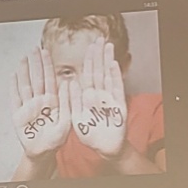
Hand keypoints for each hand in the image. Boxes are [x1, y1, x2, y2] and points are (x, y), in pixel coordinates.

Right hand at [11, 49, 70, 159]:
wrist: (43, 152)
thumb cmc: (57, 139)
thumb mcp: (67, 121)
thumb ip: (68, 102)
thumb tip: (68, 83)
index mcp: (53, 101)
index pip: (50, 79)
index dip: (47, 65)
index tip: (46, 52)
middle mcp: (40, 101)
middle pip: (37, 79)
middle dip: (35, 64)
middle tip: (34, 49)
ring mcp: (28, 107)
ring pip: (25, 85)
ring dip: (24, 71)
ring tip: (23, 58)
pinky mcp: (18, 115)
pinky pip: (15, 98)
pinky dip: (13, 87)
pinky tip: (13, 75)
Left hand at [71, 40, 127, 159]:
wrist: (105, 147)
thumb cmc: (90, 134)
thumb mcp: (75, 118)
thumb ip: (72, 101)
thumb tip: (69, 83)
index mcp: (86, 98)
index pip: (86, 75)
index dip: (87, 61)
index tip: (88, 47)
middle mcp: (98, 95)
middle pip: (97, 72)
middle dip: (97, 56)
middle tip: (99, 39)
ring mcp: (108, 99)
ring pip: (107, 76)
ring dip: (107, 61)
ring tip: (107, 46)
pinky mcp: (118, 105)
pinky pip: (115, 89)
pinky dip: (114, 77)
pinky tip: (113, 64)